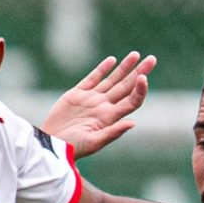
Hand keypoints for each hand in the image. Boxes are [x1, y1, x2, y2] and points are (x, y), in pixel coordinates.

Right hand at [41, 53, 155, 161]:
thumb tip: (133, 123)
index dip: (140, 90)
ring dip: (124, 67)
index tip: (144, 78)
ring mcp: (92, 99)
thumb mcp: (94, 142)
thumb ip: (113, 132)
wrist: (51, 144)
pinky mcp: (77, 94)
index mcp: (110, 117)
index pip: (132, 101)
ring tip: (136, 55)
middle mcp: (104, 106)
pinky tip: (112, 60)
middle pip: (127, 86)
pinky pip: (93, 78)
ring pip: (112, 79)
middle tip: (152, 59)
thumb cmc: (73, 147)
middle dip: (139, 72)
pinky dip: (102, 69)